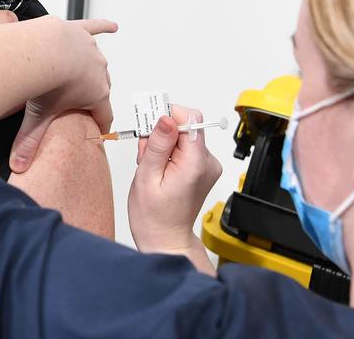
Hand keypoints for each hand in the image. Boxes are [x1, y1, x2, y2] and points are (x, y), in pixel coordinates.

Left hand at [10, 17, 117, 172]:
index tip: (98, 129)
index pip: (103, 115)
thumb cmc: (47, 79)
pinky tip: (111, 26)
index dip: (100, 124)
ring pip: (96, 62)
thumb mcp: (39, 116)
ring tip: (80, 72)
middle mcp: (100, 71)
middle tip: (78, 102)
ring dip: (89, 67)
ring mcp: (91, 50)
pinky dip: (103, 27)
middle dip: (91, 96)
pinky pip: (97, 28)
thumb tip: (19, 166)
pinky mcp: (80, 31)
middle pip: (100, 88)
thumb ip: (29, 142)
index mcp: (97, 94)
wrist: (43, 49)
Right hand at [128, 106, 221, 262]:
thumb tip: (165, 118)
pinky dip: (168, 152)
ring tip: (151, 165)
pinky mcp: (201, 167)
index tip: (150, 121)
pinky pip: (184, 147)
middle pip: (185, 126)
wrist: (165, 238)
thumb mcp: (147, 177)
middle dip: (160, 133)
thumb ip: (157, 145)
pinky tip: (158, 168)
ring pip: (182, 135)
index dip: (168, 115)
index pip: (190, 119)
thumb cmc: (153, 216)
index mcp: (196, 164)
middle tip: (146, 154)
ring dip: (162, 144)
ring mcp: (206, 165)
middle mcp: (207, 162)